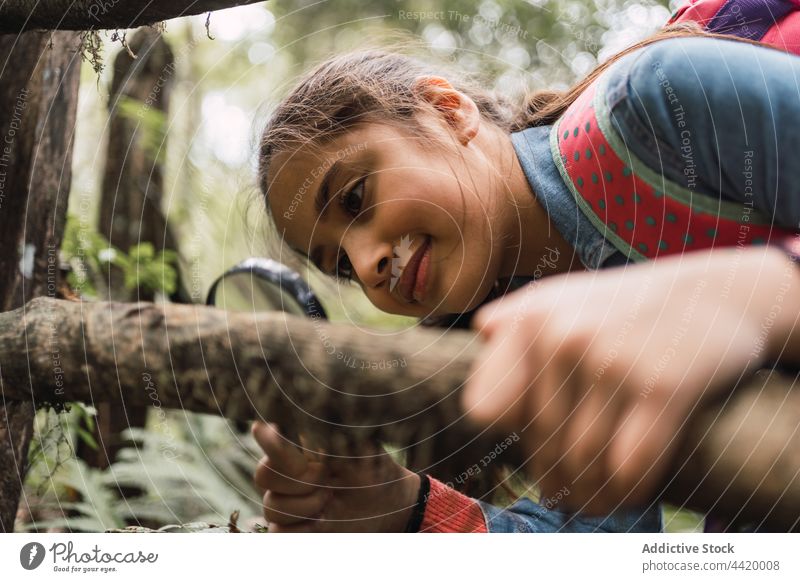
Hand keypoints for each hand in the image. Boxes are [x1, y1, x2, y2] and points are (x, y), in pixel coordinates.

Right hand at [252, 422, 419, 531]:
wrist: (387, 504)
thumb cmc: (373, 467)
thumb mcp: (359, 447)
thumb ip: (331, 431)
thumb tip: (310, 408)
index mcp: (299, 445)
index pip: (268, 437)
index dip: (269, 440)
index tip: (270, 431)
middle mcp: (286, 470)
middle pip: (263, 474)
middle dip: (298, 480)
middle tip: (326, 479)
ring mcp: (285, 499)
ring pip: (271, 506)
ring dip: (306, 506)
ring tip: (332, 500)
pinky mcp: (290, 527)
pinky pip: (277, 531)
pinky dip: (300, 530)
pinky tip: (321, 522)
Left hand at [462, 246, 796, 513]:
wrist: (717, 293)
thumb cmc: (628, 305)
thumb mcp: (565, 296)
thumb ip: (518, 316)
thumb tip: (482, 330)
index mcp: (530, 319)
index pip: (487, 408)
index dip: (509, 434)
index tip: (533, 449)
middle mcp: (563, 336)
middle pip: (540, 440)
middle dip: (555, 476)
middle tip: (566, 497)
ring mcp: (612, 360)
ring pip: (583, 460)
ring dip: (590, 495)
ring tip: (595, 504)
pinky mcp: (662, 387)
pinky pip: (629, 466)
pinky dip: (627, 491)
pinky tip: (628, 494)